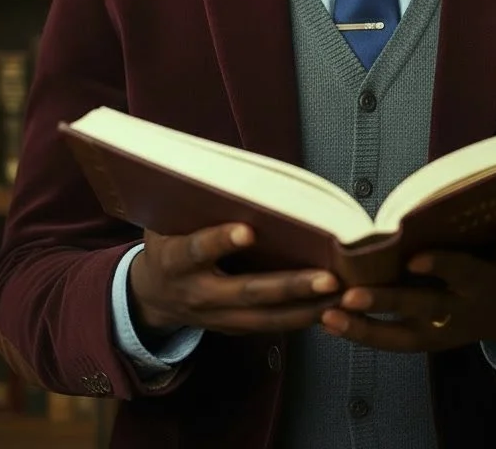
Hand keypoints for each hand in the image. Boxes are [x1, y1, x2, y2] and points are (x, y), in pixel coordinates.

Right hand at [128, 223, 341, 339]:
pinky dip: (303, 317)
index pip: (197, 250)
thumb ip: (196, 203)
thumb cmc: (168, 242)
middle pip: (247, 292)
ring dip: (308, 307)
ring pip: (267, 318)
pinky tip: (332, 307)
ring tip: (343, 294)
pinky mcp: (235, 328)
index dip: (220, 241)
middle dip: (290, 286)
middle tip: (327, 277)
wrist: (152, 296)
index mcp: (175, 261)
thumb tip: (233, 167)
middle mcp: (198, 294)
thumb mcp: (166, 220)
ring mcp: (217, 317)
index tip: (247, 230)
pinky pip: (272, 326)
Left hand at [320, 223, 495, 352]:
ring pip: (399, 336)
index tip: (413, 257)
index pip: (461, 273)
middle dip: (386, 303)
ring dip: (362, 328)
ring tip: (327, 317)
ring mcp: (440, 331)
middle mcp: (458, 312)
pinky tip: (330, 323)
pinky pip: (393, 342)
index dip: (440, 266)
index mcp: (483, 285)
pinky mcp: (426, 341)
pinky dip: (362, 335)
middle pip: (420, 308)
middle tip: (351, 296)